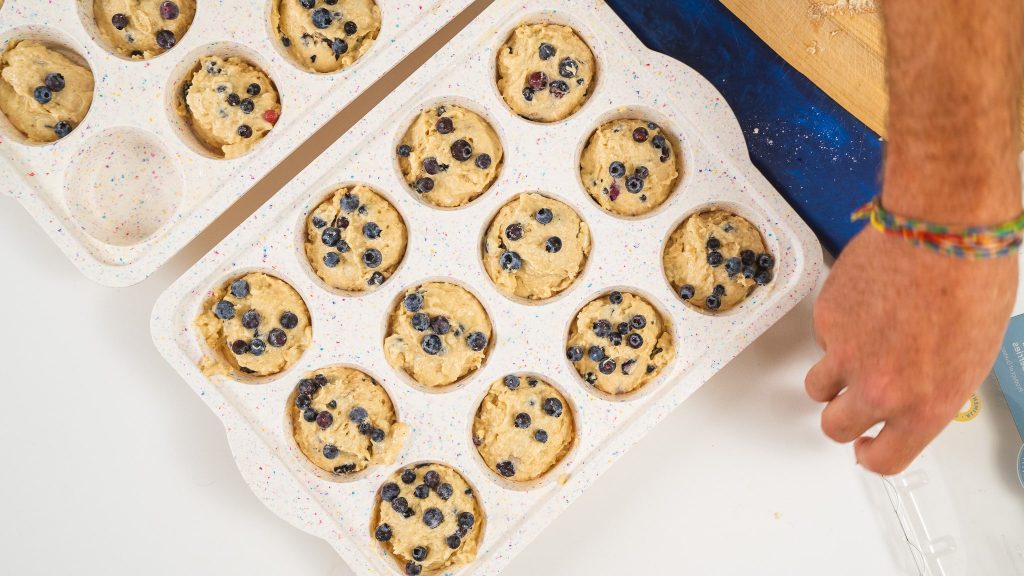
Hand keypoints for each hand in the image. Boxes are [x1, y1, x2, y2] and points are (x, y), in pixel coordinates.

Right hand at [806, 227, 1016, 474]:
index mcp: (926, 405)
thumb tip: (914, 393)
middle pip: (837, 427)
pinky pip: (822, 338)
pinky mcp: (826, 320)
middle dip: (843, 418)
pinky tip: (865, 306)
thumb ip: (934, 388)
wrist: (941, 229)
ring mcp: (846, 355)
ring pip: (818, 387)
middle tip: (850, 403)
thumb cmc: (972, 280)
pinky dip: (837, 329)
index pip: (886, 458)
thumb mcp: (971, 355)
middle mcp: (880, 388)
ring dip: (830, 379)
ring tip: (851, 353)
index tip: (869, 448)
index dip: (873, 455)